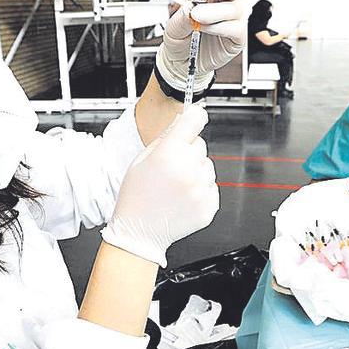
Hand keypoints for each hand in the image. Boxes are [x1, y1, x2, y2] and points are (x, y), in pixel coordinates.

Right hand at [102, 107, 218, 266]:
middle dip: (188, 150)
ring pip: (208, 165)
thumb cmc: (136, 198)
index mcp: (169, 155)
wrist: (139, 233)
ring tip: (175, 185)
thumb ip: (164, 139)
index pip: (195, 119)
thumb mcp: (141, 160)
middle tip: (171, 167)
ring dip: (195, 171)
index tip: (195, 116)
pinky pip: (211, 185)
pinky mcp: (210, 205)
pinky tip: (182, 197)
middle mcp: (188, 170)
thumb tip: (182, 121)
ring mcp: (201, 189)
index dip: (195, 115)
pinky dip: (200, 189)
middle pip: (200, 144)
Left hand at [155, 0, 244, 96]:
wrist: (182, 62)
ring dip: (213, 10)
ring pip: (234, 6)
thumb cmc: (181, 37)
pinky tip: (206, 30)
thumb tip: (190, 7)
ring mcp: (233, 16)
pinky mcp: (237, 35)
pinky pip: (235, 27)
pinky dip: (219, 27)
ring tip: (197, 17)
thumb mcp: (172, 26)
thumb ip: (179, 17)